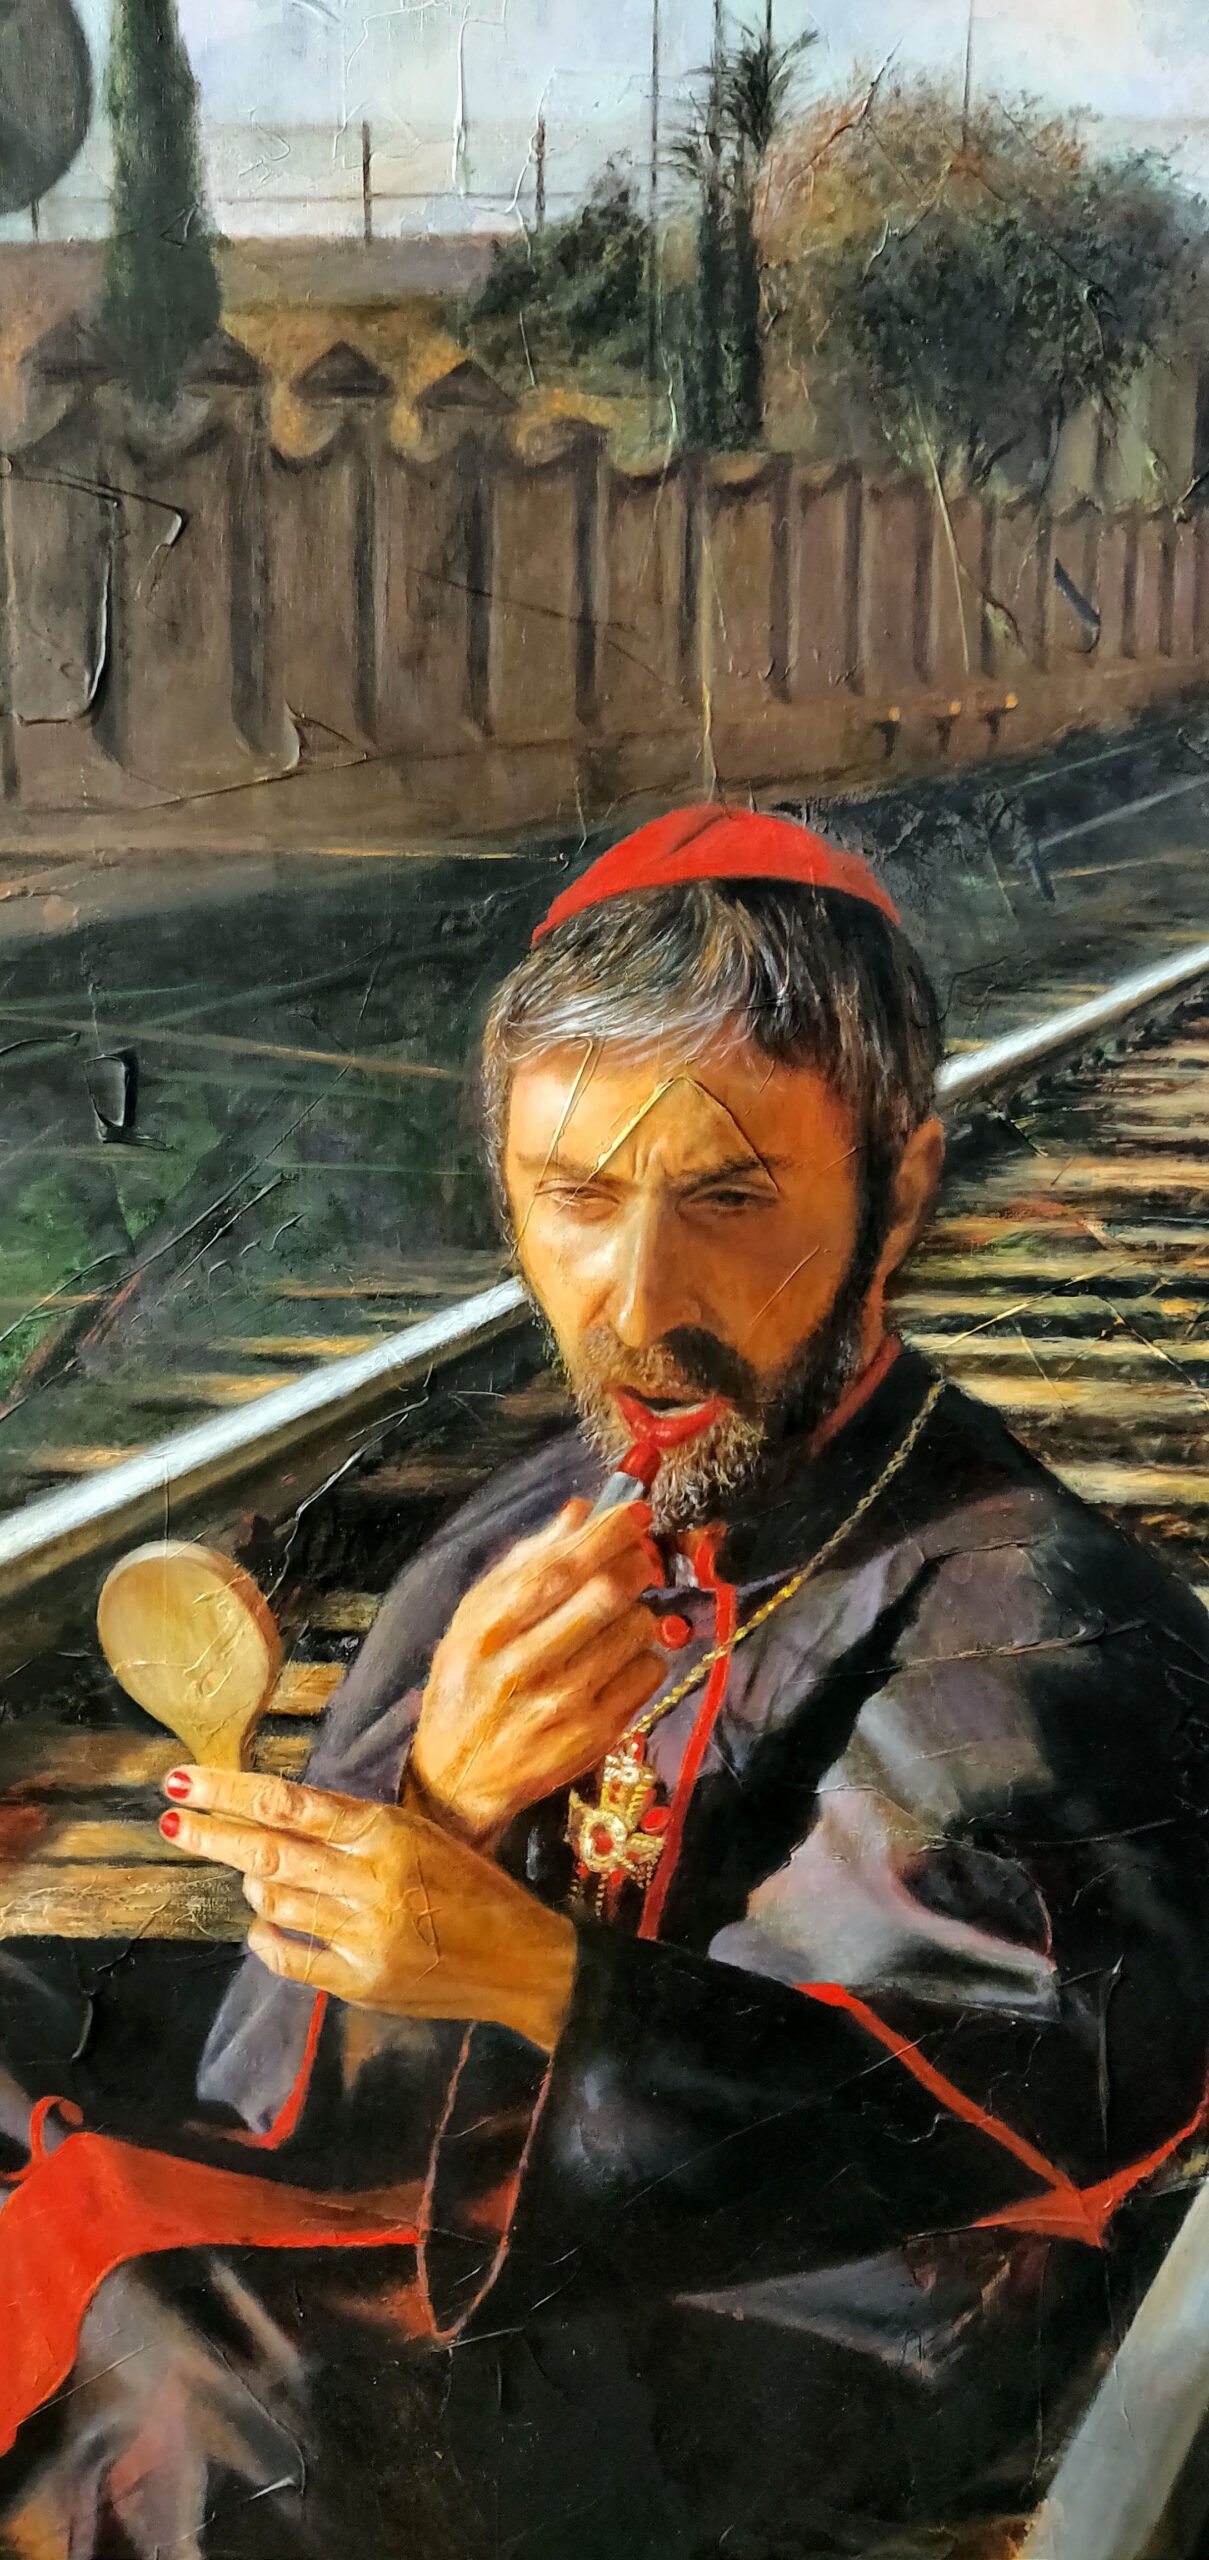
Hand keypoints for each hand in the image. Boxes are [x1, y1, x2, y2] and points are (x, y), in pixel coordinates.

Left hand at [161, 1767, 578, 2051]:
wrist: (522, 1961)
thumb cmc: (473, 1890)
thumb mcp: (422, 1836)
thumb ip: (355, 1829)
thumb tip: (276, 1818)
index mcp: (388, 1831)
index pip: (289, 1803)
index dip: (229, 1791)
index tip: (184, 1782)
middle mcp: (372, 1878)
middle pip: (269, 1851)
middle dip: (213, 1835)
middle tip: (172, 1823)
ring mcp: (364, 1933)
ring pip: (275, 1902)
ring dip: (252, 1888)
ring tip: (249, 1878)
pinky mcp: (361, 1981)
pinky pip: (289, 1957)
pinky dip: (266, 1939)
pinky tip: (262, 1927)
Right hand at [411, 1496, 664, 1844]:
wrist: (458, 1778)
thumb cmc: (466, 1685)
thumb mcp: (474, 1619)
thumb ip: (524, 1564)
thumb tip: (579, 1515)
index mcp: (488, 1630)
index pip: (557, 1569)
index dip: (605, 1535)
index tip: (635, 1513)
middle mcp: (523, 1667)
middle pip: (603, 1597)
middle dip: (636, 1565)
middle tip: (641, 1559)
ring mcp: (562, 1706)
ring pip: (634, 1633)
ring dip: (643, 1611)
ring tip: (624, 1614)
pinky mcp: (593, 1737)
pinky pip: (647, 1676)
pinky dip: (647, 1655)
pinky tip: (623, 1658)